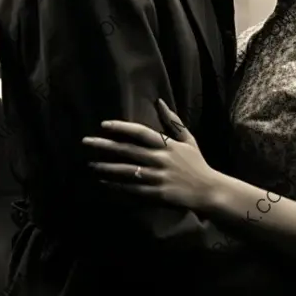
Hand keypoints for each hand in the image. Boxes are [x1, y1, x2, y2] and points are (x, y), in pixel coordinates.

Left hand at [82, 99, 218, 209]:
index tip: (103, 125)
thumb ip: (173, 121)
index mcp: (168, 145)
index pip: (141, 132)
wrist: (209, 190)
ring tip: (91, 164)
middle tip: (86, 142)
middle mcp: (161, 159)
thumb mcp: (188, 139)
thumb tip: (159, 101)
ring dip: (107, 168)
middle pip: (128, 150)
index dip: (122, 128)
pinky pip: (133, 189)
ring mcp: (158, 177)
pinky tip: (104, 182)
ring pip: (127, 171)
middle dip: (105, 146)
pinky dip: (117, 186)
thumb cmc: (197, 163)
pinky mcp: (157, 194)